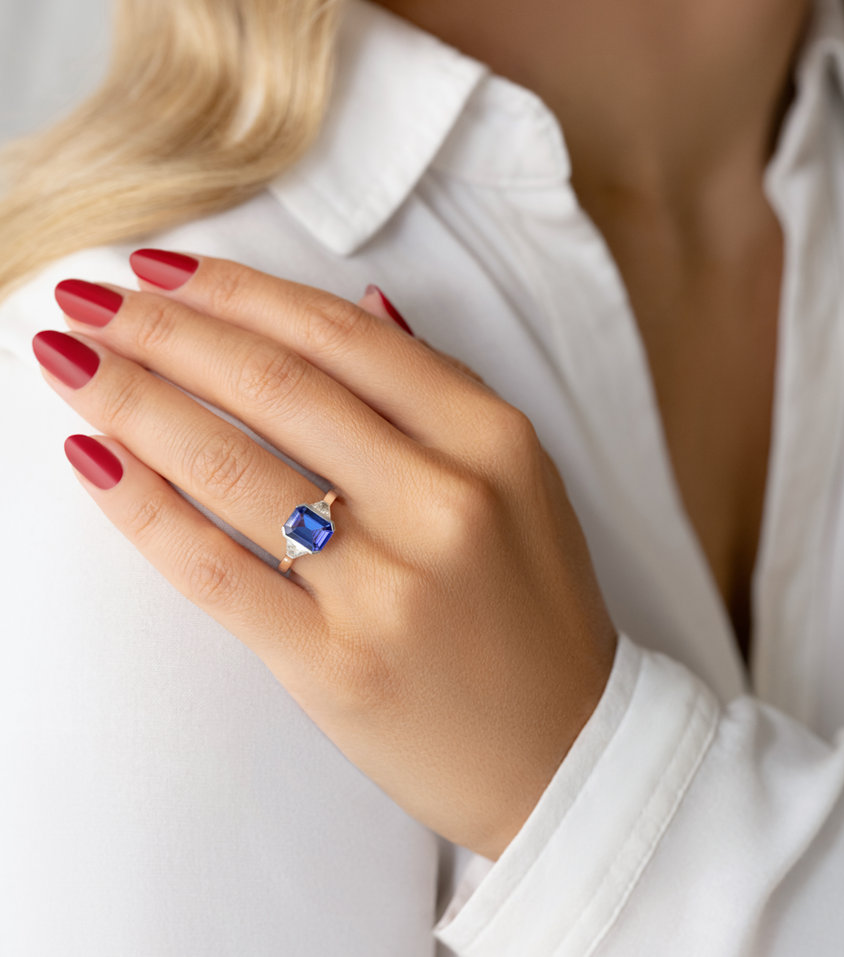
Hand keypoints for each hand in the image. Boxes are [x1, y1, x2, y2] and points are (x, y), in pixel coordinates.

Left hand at [33, 251, 617, 858]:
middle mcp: (444, 500)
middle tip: (88, 297)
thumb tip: (365, 305)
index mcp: (494, 441)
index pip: (340, 337)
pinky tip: (93, 461)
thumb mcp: (523, 482)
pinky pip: (215, 570)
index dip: (237, 290)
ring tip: (68, 361)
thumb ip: (444, 390)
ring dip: (131, 402)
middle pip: (274, 386)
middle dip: (164, 330)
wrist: (560, 748)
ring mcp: (388, 586)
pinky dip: (144, 511)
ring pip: (231, 468)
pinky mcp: (333, 663)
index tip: (162, 267)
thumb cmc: (537, 611)